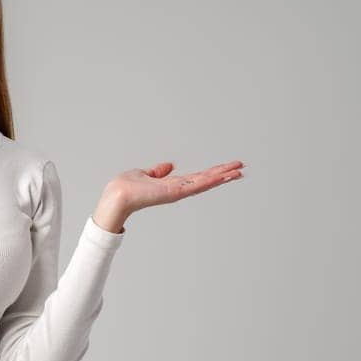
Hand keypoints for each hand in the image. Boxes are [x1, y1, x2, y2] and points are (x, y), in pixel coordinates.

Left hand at [93, 159, 244, 232]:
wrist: (118, 194)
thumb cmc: (127, 187)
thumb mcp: (146, 174)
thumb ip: (158, 172)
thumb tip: (167, 166)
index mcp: (173, 184)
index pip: (198, 177)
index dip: (213, 173)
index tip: (228, 168)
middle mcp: (178, 189)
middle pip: (206, 180)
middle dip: (224, 174)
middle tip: (242, 169)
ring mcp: (178, 191)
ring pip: (205, 182)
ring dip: (222, 177)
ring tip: (239, 171)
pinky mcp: (175, 192)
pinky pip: (196, 185)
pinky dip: (210, 180)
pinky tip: (222, 176)